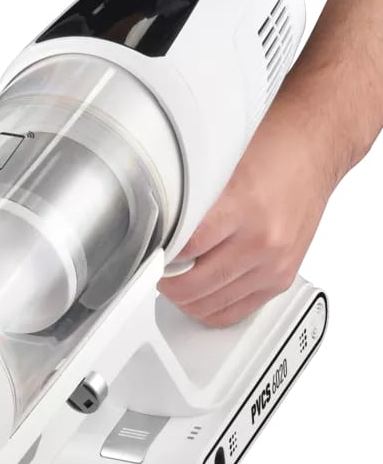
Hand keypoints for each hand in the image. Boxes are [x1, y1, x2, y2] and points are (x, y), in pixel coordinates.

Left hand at [158, 103, 332, 327]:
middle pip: (193, 286)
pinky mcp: (281, 279)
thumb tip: (157, 228)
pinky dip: (209, 309)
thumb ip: (192, 201)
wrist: (316, 151)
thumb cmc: (272, 152)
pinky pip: (234, 313)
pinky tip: (198, 295)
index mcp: (242, 208)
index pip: (184, 250)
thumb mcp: (222, 166)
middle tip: (157, 271)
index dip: (158, 257)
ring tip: (175, 281)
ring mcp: (273, 264)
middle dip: (166, 283)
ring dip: (184, 298)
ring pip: (209, 306)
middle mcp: (261, 241)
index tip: (147, 255)